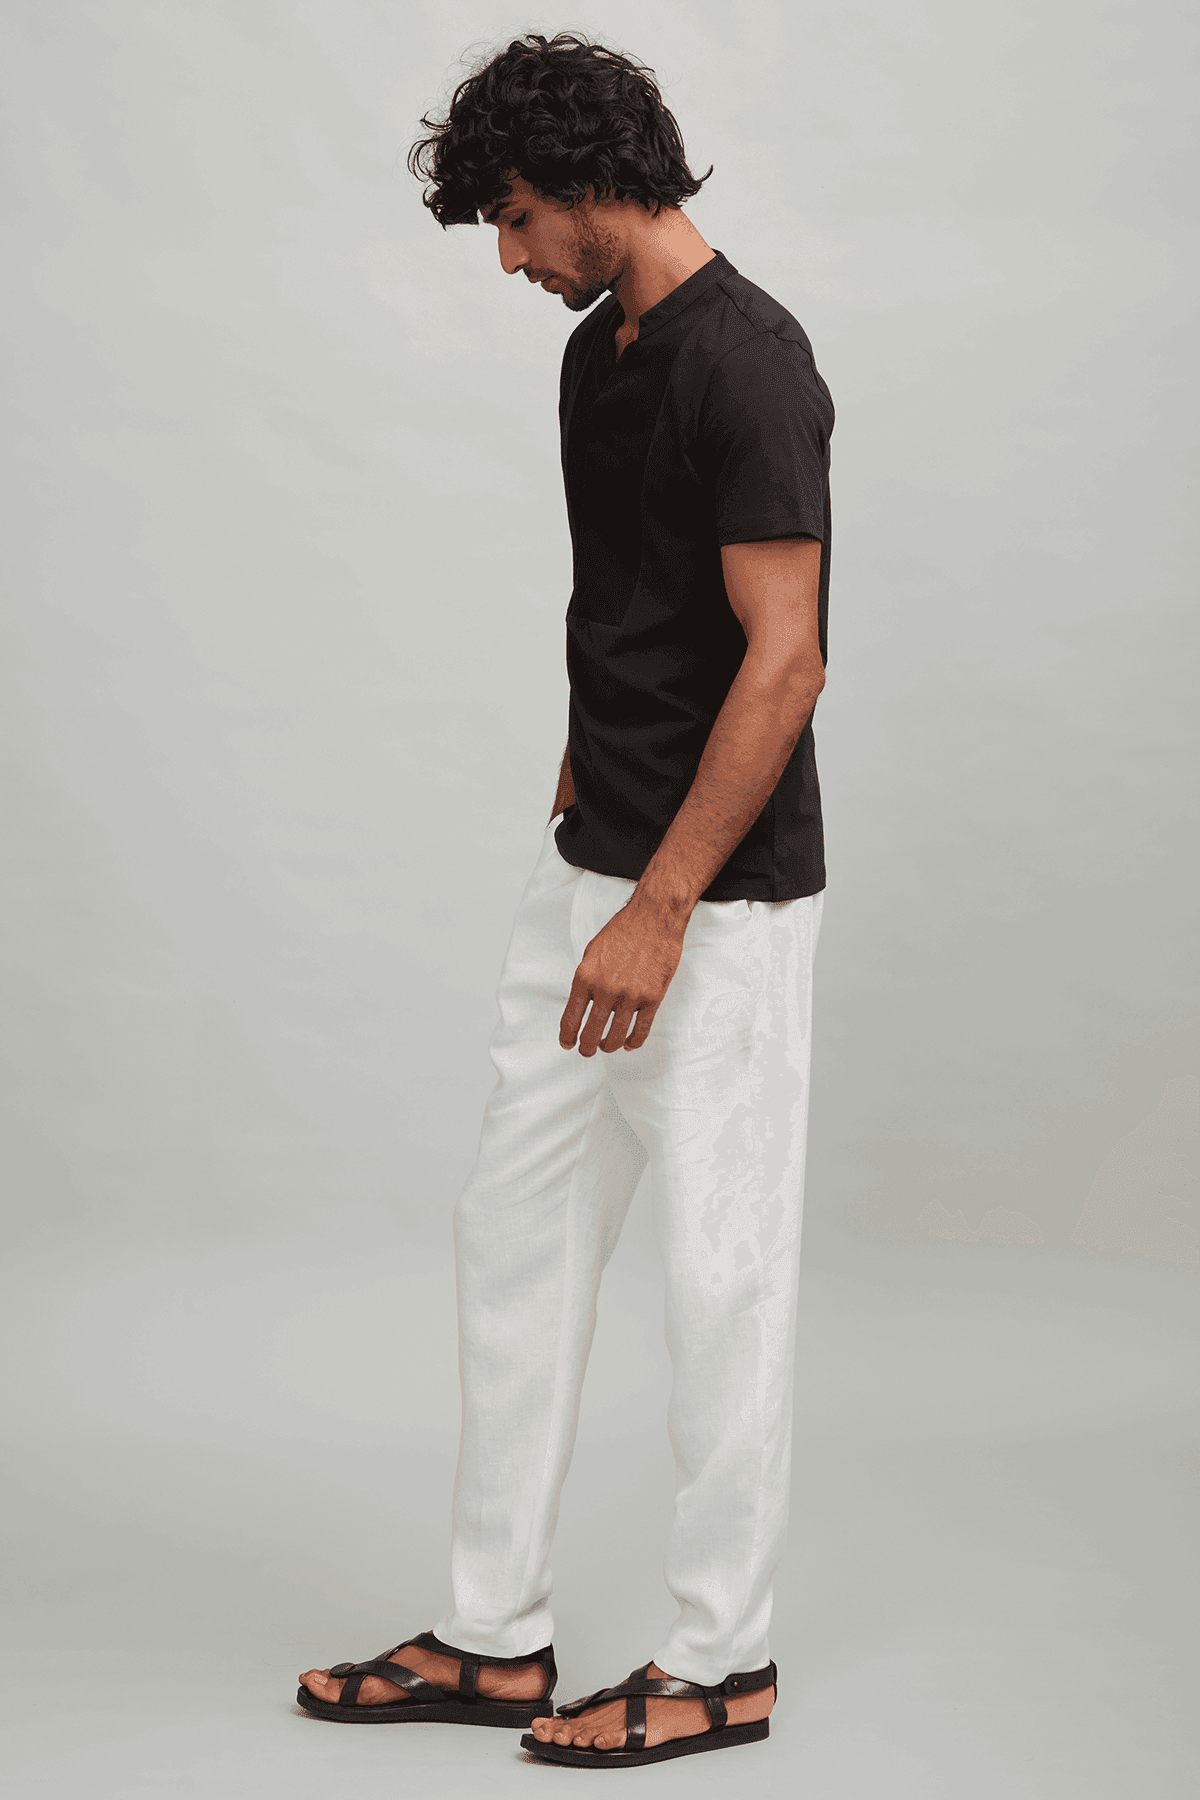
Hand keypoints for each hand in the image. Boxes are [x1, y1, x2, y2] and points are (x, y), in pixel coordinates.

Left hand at [559, 895, 685, 1054]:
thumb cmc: (623, 931)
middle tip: (587, 1050)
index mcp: (585, 977)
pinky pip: (641, 1030)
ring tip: (607, 1046)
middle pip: (591, 1033)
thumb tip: (583, 1003)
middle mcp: (606, 989)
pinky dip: (633, 1042)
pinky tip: (629, 1044)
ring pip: (616, 1037)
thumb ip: (587, 979)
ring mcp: (630, 996)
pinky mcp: (653, 998)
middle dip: (586, 1048)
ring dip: (609, 1046)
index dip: (567, 1036)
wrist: (654, 918)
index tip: (568, 1044)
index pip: (571, 1017)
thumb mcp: (592, 952)